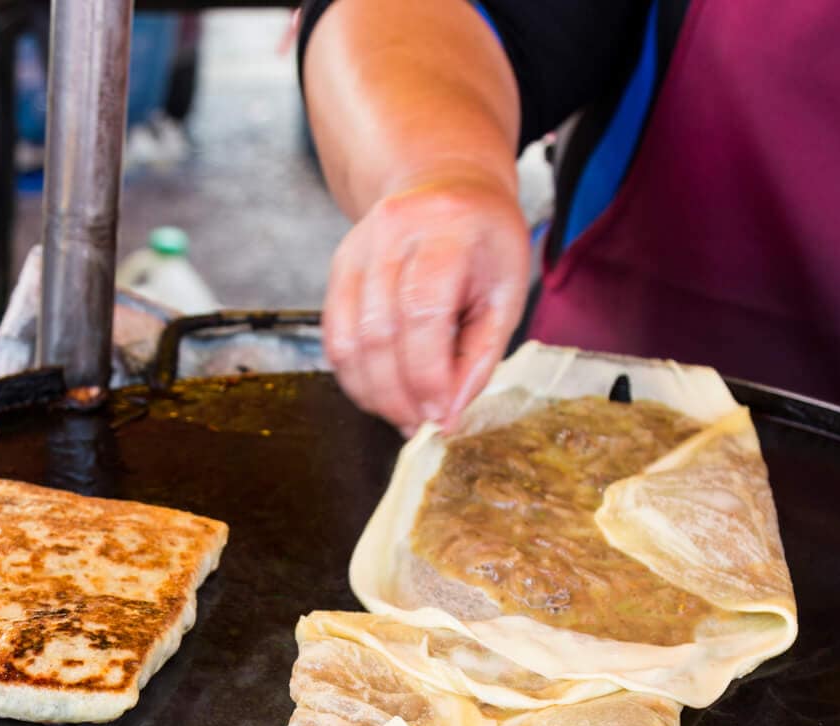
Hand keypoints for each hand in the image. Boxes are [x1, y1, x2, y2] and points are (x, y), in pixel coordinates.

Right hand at [322, 168, 529, 434]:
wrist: (445, 185)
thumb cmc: (485, 241)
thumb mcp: (506, 291)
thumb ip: (481, 354)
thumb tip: (448, 414)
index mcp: (447, 229)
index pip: (423, 312)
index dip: (427, 375)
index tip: (440, 416)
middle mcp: (393, 231)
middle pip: (379, 331)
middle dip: (397, 394)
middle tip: (418, 426)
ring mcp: (358, 246)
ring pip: (348, 338)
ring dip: (372, 392)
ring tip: (400, 416)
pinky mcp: (339, 266)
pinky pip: (333, 334)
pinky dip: (352, 374)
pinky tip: (378, 393)